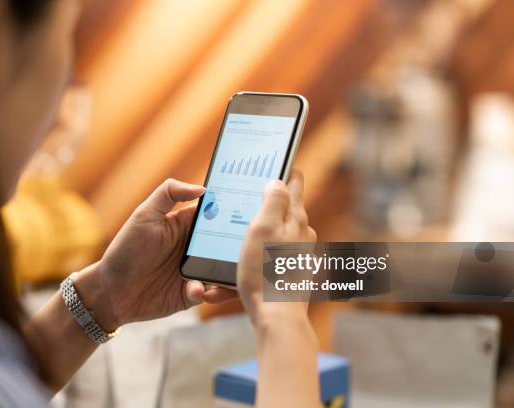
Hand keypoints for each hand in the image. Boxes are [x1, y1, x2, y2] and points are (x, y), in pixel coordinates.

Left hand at [95, 179, 236, 326]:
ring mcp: (197, 271)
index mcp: (187, 225)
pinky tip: (195, 291)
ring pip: (227, 270)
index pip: (218, 214)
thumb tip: (202, 188)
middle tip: (250, 249)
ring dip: (230, 273)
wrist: (111, 292)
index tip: (251, 211)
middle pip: (229, 244)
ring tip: (226, 275)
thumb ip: (168, 193)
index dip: (234, 212)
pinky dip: (213, 293)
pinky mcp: (194, 294)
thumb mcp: (143, 215)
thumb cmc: (125, 250)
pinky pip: (215, 293)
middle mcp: (196, 247)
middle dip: (241, 246)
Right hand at [237, 169, 316, 323]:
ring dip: (266, 223)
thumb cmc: (265, 272)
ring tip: (245, 224)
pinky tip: (252, 254)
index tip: (276, 156)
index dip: (284, 167)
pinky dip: (266, 245)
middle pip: (288, 204)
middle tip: (250, 190)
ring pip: (281, 227)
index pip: (295, 181)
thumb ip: (273, 200)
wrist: (277, 315)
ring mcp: (299, 251)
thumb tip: (277, 181)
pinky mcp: (293, 269)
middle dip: (272, 196)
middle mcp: (303, 232)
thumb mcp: (262, 228)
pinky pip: (277, 249)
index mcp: (296, 217)